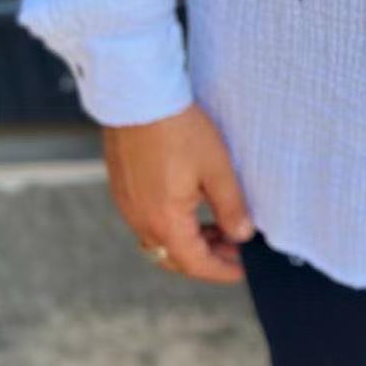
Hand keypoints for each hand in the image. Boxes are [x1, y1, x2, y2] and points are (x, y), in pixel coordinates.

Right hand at [102, 102, 253, 282]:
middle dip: (205, 257)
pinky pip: (147, 218)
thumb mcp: (216, 168)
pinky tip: (191, 203)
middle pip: (173, 256)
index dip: (221, 270)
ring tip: (217, 225)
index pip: (194, 263)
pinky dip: (171, 222)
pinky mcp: (122, 186)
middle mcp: (140, 219)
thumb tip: (242, 234)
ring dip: (188, 239)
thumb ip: (231, 206)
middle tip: (233, 247)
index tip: (241, 269)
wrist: (139, 96)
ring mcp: (127, 204)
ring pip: (159, 238)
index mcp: (164, 221)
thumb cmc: (178, 128)